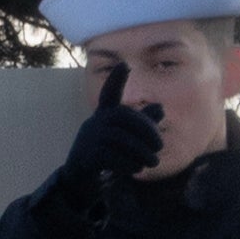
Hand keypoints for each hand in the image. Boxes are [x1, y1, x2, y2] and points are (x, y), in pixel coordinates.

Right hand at [55, 61, 161, 194]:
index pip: (109, 94)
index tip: (125, 65)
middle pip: (124, 117)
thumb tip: (160, 108)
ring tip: (153, 162)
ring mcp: (89, 138)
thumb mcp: (124, 136)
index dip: (116, 80)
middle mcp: (95, 122)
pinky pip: (111, 156)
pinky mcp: (87, 155)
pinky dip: (128, 163)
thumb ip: (142, 123)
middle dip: (146, 130)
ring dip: (141, 152)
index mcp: (104, 115)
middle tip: (160, 146)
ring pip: (120, 139)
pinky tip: (137, 169)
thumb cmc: (105, 151)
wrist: (79, 174)